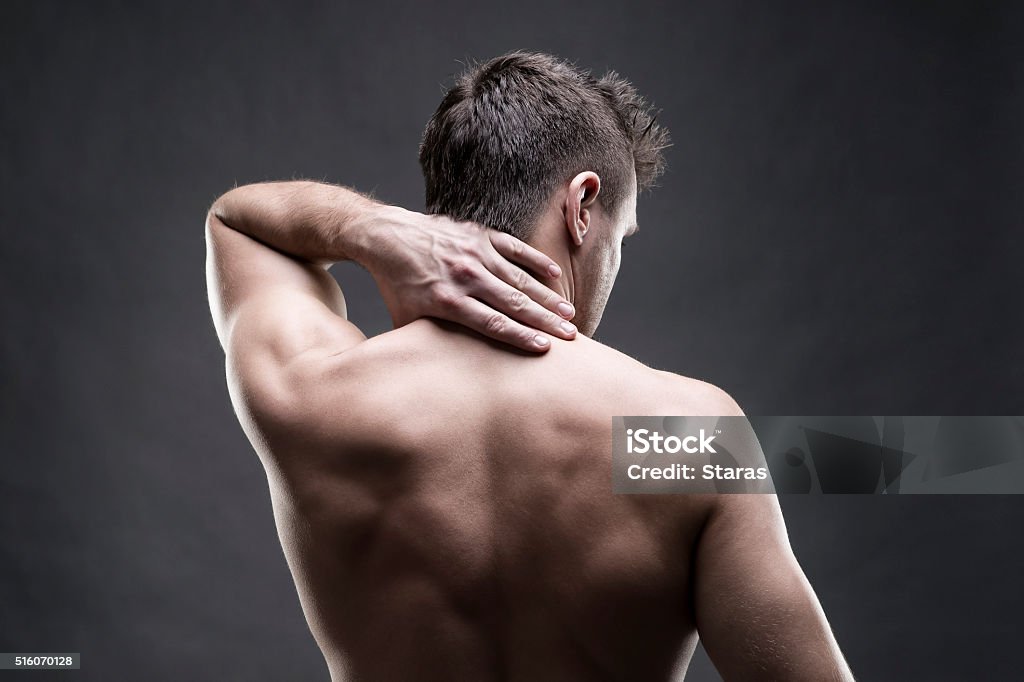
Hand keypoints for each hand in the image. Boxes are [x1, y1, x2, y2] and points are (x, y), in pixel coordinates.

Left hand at [367, 209, 576, 351]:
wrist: (387, 238)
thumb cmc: (398, 285)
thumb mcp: (407, 319)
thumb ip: (429, 341)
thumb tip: (440, 372)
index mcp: (448, 301)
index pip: (492, 323)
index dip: (520, 336)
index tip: (546, 348)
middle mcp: (465, 276)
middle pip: (513, 303)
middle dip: (544, 321)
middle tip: (571, 335)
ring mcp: (475, 253)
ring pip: (519, 278)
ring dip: (546, 296)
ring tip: (568, 312)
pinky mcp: (480, 235)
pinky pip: (514, 248)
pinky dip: (535, 261)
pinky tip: (554, 275)